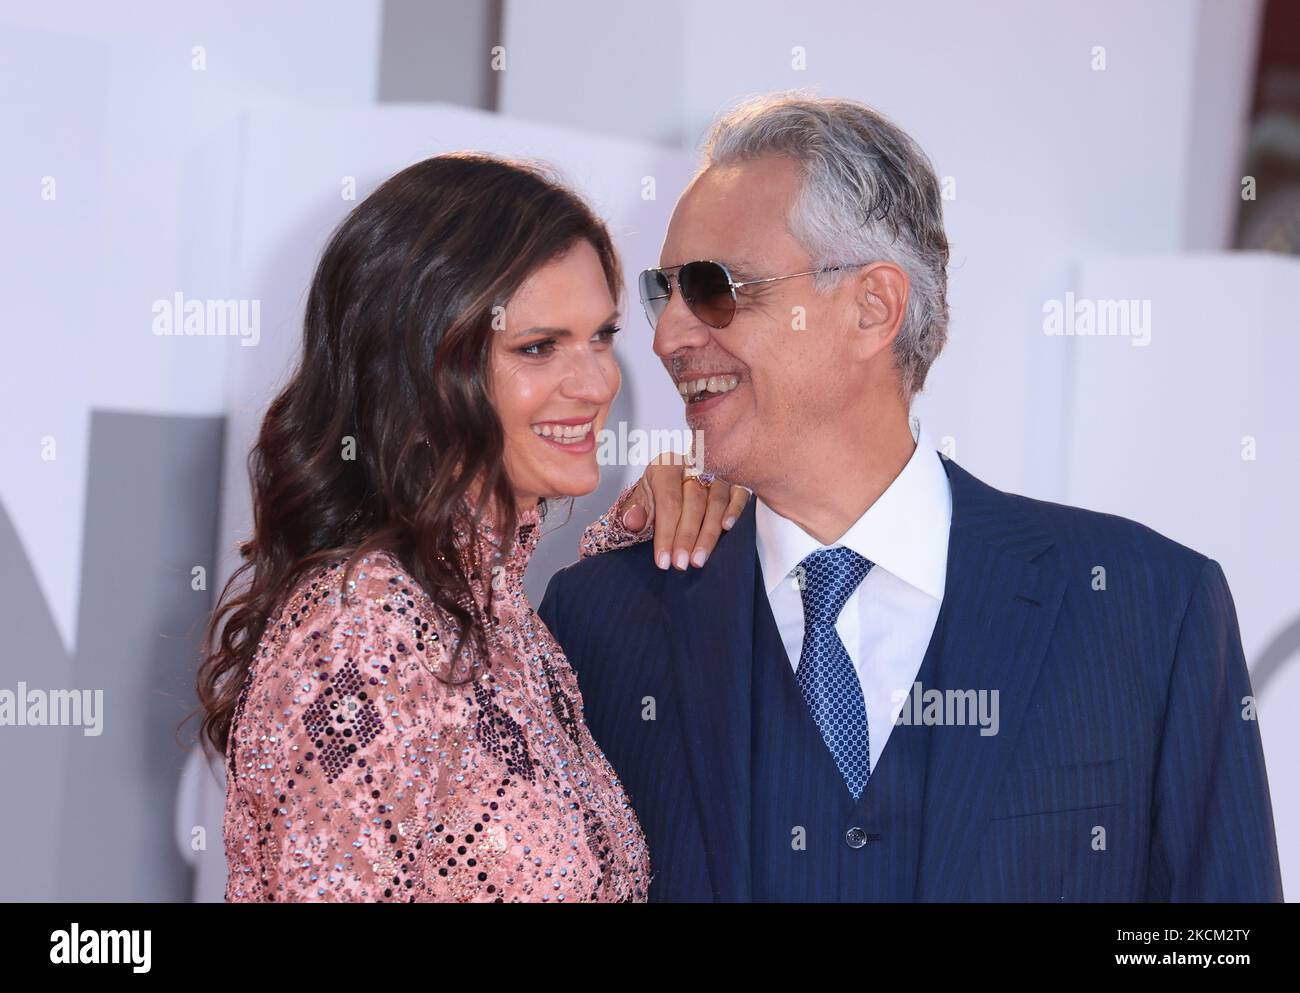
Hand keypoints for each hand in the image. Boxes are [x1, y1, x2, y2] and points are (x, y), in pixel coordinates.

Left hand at [618, 454, 749, 569]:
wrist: (677, 477)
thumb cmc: (659, 492)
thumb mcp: (641, 498)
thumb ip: (634, 510)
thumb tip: (633, 521)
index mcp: (665, 467)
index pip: (668, 502)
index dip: (665, 533)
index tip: (663, 560)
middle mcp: (692, 465)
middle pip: (693, 502)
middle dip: (687, 537)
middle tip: (681, 564)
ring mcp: (716, 471)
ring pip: (716, 502)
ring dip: (709, 533)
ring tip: (699, 559)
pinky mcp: (734, 478)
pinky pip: (739, 493)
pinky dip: (735, 510)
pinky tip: (727, 528)